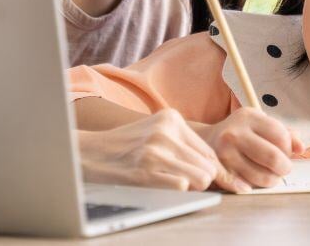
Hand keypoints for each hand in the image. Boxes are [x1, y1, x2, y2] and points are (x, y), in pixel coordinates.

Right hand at [77, 109, 222, 191]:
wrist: (90, 153)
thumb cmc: (126, 146)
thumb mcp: (156, 132)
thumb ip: (184, 146)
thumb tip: (219, 172)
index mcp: (171, 118)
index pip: (210, 151)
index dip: (214, 171)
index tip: (213, 182)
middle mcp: (165, 131)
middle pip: (209, 166)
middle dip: (203, 180)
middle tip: (186, 182)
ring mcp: (155, 151)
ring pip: (201, 178)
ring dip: (192, 187)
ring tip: (172, 183)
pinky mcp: (145, 172)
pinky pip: (182, 187)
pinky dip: (177, 191)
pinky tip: (160, 185)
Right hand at [198, 107, 304, 191]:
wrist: (206, 139)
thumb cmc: (241, 133)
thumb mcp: (261, 124)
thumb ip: (285, 133)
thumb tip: (301, 148)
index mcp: (248, 116)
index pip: (281, 135)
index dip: (289, 148)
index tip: (286, 152)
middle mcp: (235, 133)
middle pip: (274, 157)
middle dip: (285, 168)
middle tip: (283, 169)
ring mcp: (225, 152)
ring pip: (262, 176)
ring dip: (272, 180)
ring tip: (269, 175)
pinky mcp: (219, 170)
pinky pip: (245, 186)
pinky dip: (252, 187)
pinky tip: (252, 183)